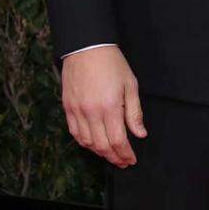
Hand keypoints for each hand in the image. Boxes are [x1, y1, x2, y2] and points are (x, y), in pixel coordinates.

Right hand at [61, 46, 145, 167]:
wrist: (87, 47)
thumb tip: (140, 134)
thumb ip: (134, 112)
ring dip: (99, 152)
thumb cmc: (112, 63)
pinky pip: (75, 132)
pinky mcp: (68, 107)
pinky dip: (84, 142)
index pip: (118, 140)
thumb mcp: (130, 85)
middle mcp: (91, 112)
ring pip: (87, 142)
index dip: (125, 154)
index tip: (131, 159)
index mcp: (110, 107)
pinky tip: (93, 144)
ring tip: (110, 154)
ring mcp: (77, 110)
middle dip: (114, 157)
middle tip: (123, 162)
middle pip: (102, 146)